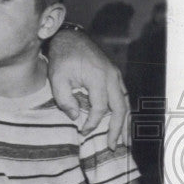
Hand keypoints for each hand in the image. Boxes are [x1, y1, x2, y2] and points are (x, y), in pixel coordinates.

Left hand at [47, 29, 127, 149]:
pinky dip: (123, 110)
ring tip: (123, 140)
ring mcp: (116, 75)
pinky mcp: (115, 75)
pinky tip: (121, 121)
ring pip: (126, 103)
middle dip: (117, 129)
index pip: (100, 108)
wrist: (70, 38)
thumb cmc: (62, 58)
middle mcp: (113, 77)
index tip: (82, 131)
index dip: (92, 123)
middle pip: (121, 108)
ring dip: (125, 122)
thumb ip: (64, 100)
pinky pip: (123, 96)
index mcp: (99, 78)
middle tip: (112, 146)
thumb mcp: (56, 78)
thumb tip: (77, 117)